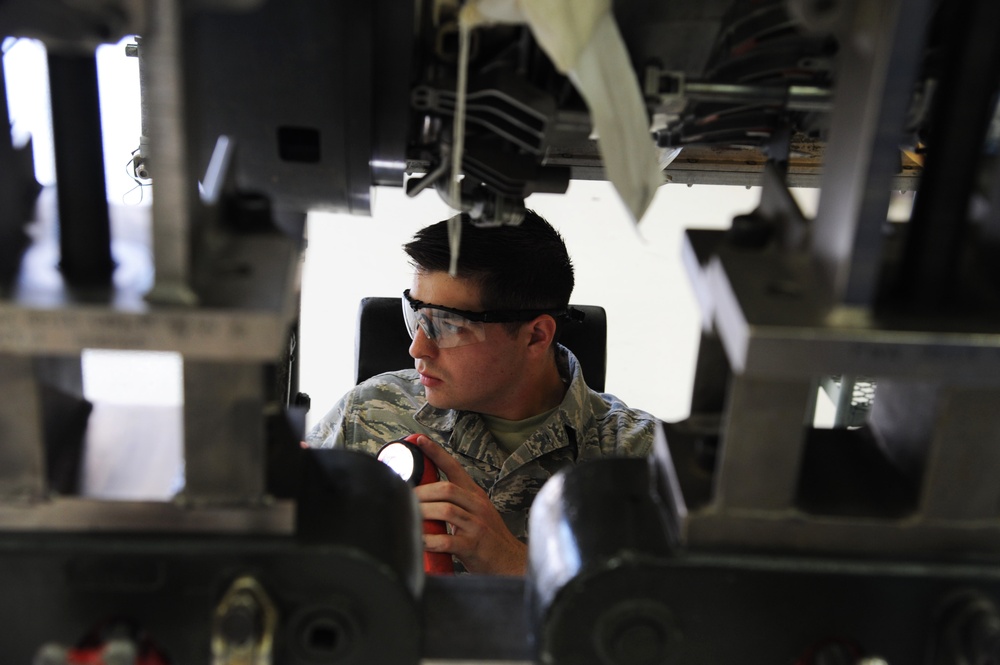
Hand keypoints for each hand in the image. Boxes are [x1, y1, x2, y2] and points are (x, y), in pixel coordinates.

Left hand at [411, 434, 526, 574]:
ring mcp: (476, 526)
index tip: (420, 440)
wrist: (510, 561)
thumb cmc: (488, 537)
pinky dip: (430, 541)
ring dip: (423, 512)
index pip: (455, 468)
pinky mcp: (473, 546)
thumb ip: (456, 502)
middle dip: (422, 491)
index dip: (437, 453)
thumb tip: (424, 495)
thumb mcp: (477, 512)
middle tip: (405, 495)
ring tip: (408, 516)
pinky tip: (420, 541)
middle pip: (446, 489)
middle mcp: (477, 506)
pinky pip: (448, 540)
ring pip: (446, 511)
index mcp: (475, 495)